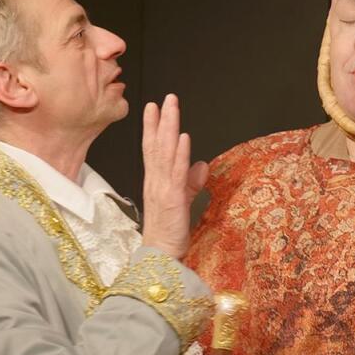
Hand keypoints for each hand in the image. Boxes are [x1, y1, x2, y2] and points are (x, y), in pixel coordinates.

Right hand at [141, 93, 208, 259]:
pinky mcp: (172, 199)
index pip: (153, 149)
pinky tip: (183, 138)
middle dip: (162, 120)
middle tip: (166, 98)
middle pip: (157, 145)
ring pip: (165, 153)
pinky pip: (177, 172)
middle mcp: (156, 181)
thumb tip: (201, 164)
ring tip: (171, 108)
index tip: (154, 107)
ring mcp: (162, 189)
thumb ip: (192, 183)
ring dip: (169, 129)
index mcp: (155, 182)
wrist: (160, 256)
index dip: (153, 127)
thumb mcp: (182, 202)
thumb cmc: (169, 232)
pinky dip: (180, 154)